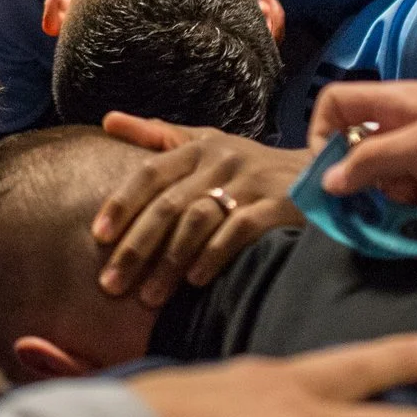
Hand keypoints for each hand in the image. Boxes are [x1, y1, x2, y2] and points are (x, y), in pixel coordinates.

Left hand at [91, 111, 307, 305]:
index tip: (97, 237)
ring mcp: (251, 181)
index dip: (121, 203)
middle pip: (168, 205)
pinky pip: (238, 230)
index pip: (150, 173)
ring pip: (198, 222)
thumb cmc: (248, 164)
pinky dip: (213, 256)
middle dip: (136, 248)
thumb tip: (107, 119)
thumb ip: (157, 135)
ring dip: (169, 262)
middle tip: (111, 284)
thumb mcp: (205, 141)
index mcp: (198, 147)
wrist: (319, 172)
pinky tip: (194, 281)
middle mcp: (221, 160)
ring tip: (147, 297)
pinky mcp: (278, 204)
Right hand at [310, 81, 416, 236]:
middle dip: (359, 172)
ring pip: (383, 169)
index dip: (322, 134)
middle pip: (357, 140)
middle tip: (377, 196)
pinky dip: (413, 201)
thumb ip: (370, 161)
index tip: (330, 174)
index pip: (336, 102)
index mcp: (399, 99)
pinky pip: (410, 186)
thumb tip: (327, 180)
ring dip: (389, 191)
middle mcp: (408, 117)